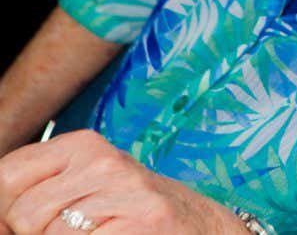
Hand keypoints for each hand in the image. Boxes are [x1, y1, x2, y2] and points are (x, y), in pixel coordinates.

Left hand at [0, 130, 240, 234]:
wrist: (202, 228)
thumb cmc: (133, 213)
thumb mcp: (87, 188)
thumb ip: (41, 193)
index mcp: (85, 146)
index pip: (8, 175)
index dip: (8, 211)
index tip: (31, 222)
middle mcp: (104, 163)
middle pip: (23, 213)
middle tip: (78, 231)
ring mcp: (125, 195)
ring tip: (101, 234)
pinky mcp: (139, 226)